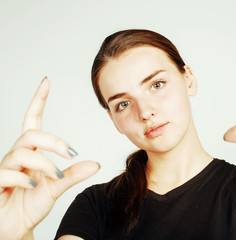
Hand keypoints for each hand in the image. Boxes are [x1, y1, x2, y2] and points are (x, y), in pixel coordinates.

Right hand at [0, 78, 99, 239]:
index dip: (38, 101)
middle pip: (31, 134)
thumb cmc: (31, 204)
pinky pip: (6, 173)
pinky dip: (23, 178)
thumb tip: (96, 164)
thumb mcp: (56, 187)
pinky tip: (34, 186)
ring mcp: (5, 169)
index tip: (46, 82)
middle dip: (53, 140)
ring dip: (43, 163)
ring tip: (56, 176)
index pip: (32, 120)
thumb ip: (73, 174)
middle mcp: (18, 156)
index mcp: (32, 153)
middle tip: (71, 153)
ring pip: (21, 152)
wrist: (16, 228)